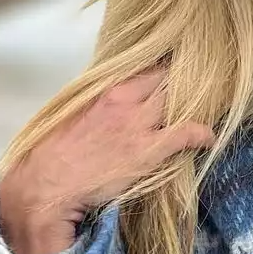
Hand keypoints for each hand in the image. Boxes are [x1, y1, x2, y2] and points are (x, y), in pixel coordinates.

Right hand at [0, 68, 215, 253]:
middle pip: (165, 79)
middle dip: (180, 82)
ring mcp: (138, 124)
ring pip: (177, 101)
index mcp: (105, 90)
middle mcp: (125, 100)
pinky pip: (186, 132)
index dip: (163, 72)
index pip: (146, 68)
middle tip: (194, 92)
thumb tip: (114, 98)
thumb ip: (99, 103)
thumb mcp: (75, 114)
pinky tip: (207, 138)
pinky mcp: (149, 150)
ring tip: (203, 112)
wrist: (45, 186)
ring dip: (192, 105)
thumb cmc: (54, 154)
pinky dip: (201, 134)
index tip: (174, 76)